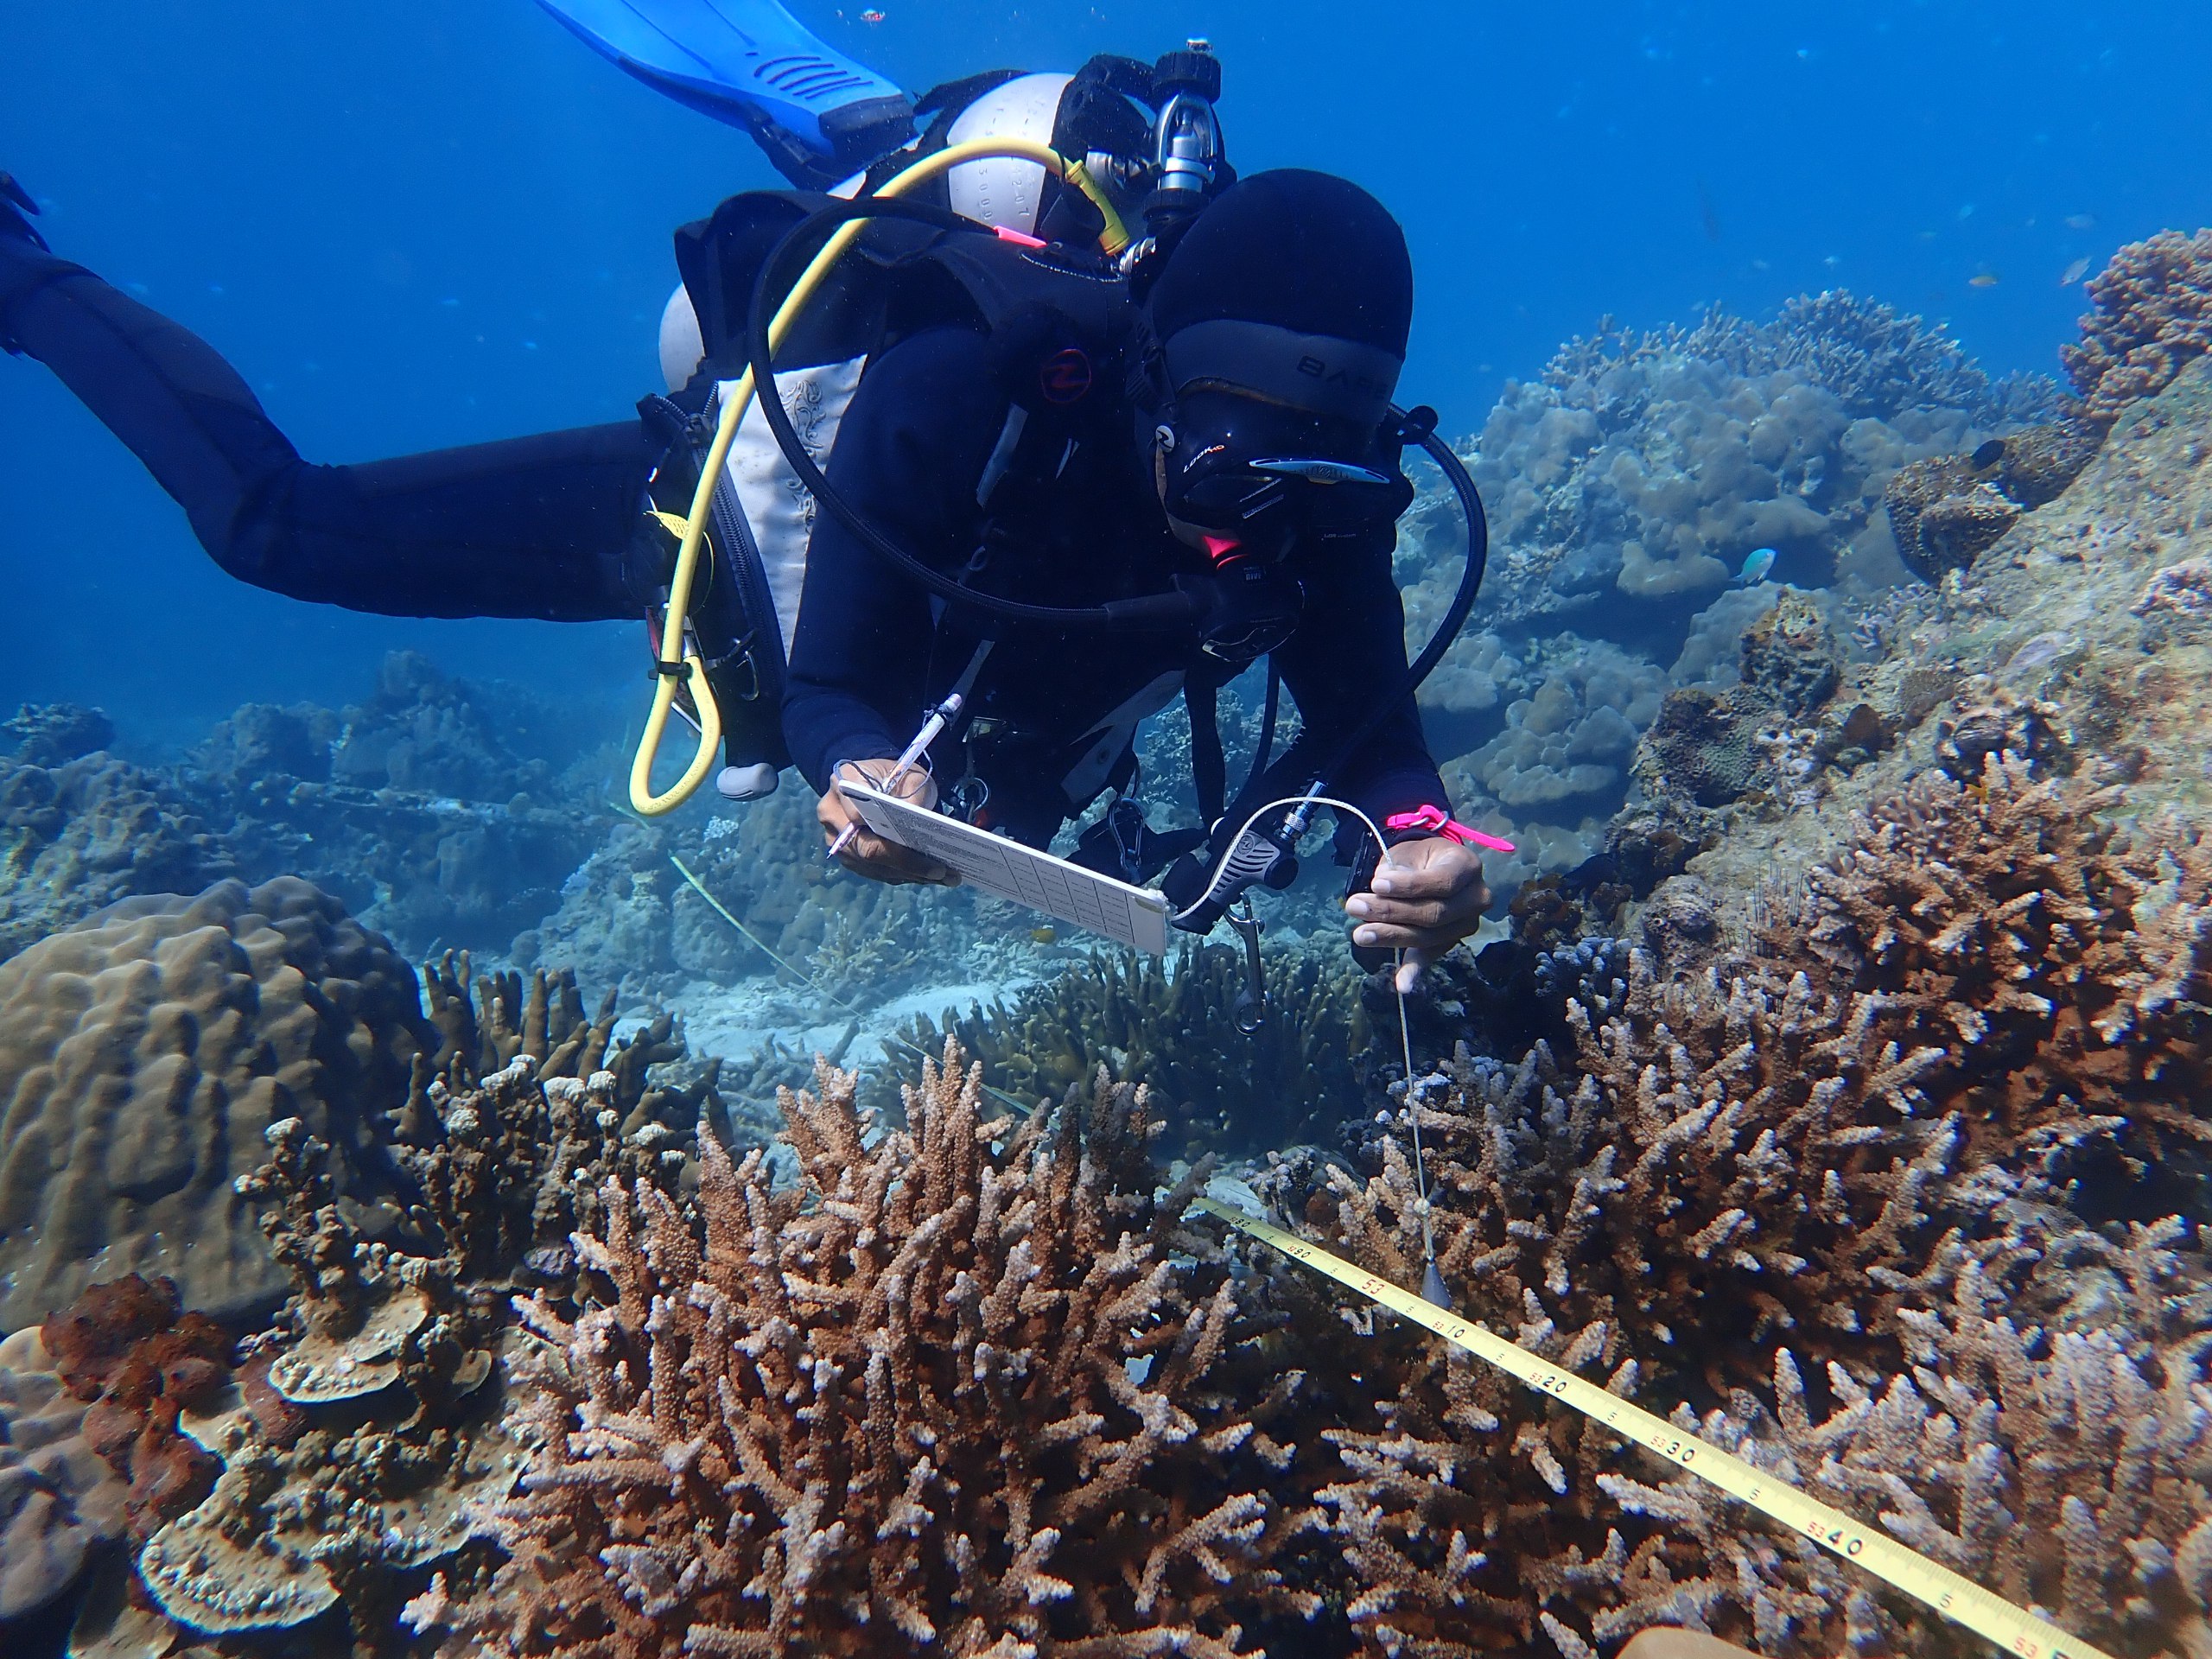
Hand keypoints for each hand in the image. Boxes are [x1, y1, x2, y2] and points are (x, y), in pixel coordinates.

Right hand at [819, 759, 960, 886]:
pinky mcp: (848, 857)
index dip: (883, 830)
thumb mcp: (909, 774)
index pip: (858, 813)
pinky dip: (903, 875)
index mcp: (842, 782)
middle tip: (940, 870)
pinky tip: (929, 876)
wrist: (873, 782)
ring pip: (871, 865)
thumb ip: (913, 793)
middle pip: (865, 848)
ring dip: (908, 873)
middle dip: (904, 862)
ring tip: (943, 876)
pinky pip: (874, 871)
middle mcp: (832, 814)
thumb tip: (919, 822)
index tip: (916, 844)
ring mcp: (836, 840)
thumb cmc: (892, 775)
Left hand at [1343, 835, 1490, 992]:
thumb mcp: (1410, 852)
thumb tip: (1381, 887)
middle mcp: (1476, 898)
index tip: (1375, 885)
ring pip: (1430, 936)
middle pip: (1435, 913)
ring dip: (1392, 937)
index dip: (1410, 886)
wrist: (1433, 867)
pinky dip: (1415, 970)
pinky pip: (1431, 955)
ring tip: (1360, 934)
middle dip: (1392, 912)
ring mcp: (1467, 923)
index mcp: (1467, 866)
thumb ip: (1398, 868)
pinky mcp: (1452, 941)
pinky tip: (1402, 985)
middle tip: (1355, 907)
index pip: (1442, 881)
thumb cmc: (1420, 857)